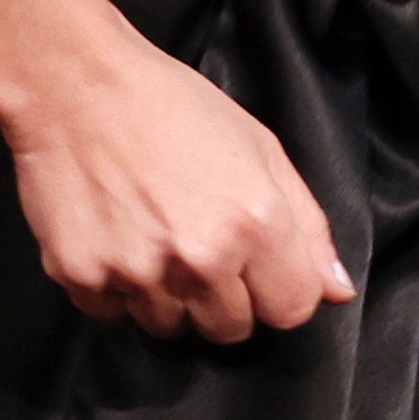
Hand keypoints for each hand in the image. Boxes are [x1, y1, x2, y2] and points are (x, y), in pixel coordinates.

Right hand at [4, 32, 353, 340]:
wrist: (81, 90)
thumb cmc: (176, 109)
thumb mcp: (262, 150)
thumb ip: (308, 227)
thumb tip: (337, 293)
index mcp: (255, 223)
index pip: (291, 310)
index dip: (279, 289)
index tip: (261, 268)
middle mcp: (200, 258)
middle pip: (230, 330)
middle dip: (224, 297)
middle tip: (201, 244)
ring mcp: (138, 274)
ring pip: (170, 328)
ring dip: (169, 297)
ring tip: (156, 236)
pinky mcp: (84, 280)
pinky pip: (114, 316)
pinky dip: (119, 290)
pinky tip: (119, 239)